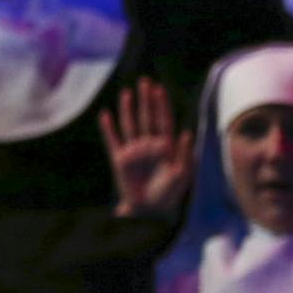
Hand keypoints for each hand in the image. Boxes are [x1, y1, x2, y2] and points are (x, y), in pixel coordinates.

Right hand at [100, 78, 193, 219]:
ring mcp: (133, 150)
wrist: (150, 211)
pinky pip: (112, 140)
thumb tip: (186, 133)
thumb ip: (184, 155)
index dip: (162, 105)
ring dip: (128, 109)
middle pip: (147, 117)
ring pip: (130, 124)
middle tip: (145, 81)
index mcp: (166, 146)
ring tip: (127, 93)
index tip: (159, 89)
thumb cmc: (170, 194)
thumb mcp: (182, 175)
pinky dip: (108, 128)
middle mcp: (149, 144)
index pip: (164, 120)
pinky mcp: (120, 159)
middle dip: (146, 100)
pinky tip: (105, 114)